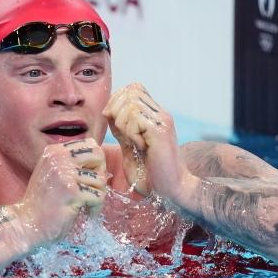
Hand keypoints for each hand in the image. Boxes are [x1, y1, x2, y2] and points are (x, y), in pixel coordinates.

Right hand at [16, 138, 106, 244]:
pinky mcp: (72, 192)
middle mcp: (59, 158)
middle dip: (100, 174)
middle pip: (98, 156)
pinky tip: (86, 213)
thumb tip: (100, 157)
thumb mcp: (53, 173)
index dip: (95, 162)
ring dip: (97, 194)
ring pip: (101, 179)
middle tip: (92, 189)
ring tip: (86, 205)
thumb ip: (71, 162)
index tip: (88, 178)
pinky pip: (99, 196)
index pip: (90, 144)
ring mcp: (65, 174)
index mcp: (55, 151)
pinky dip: (96, 208)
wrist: (27, 225)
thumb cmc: (42, 203)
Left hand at [102, 83, 188, 200]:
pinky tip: (141, 147)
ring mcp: (162, 120)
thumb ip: (121, 128)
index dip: (118, 100)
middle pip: (131, 91)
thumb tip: (107, 111)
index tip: (114, 121)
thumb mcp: (129, 145)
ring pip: (130, 104)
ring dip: (123, 124)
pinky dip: (130, 134)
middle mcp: (161, 114)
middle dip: (117, 110)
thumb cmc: (150, 173)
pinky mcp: (160, 131)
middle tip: (122, 133)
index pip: (134, 88)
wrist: (170, 189)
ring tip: (134, 142)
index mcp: (155, 115)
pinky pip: (134, 119)